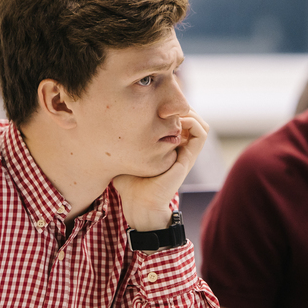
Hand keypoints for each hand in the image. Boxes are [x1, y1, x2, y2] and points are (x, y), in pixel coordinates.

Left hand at [114, 109, 208, 230]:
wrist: (139, 203)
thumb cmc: (129, 184)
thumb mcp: (125, 156)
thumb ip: (122, 142)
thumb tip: (106, 127)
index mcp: (168, 147)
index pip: (178, 120)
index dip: (172, 109)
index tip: (156, 104)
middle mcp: (179, 148)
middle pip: (192, 119)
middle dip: (181, 108)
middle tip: (164, 105)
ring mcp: (185, 153)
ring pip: (201, 124)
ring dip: (190, 114)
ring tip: (172, 112)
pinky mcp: (188, 158)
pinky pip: (201, 133)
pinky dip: (193, 122)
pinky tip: (175, 122)